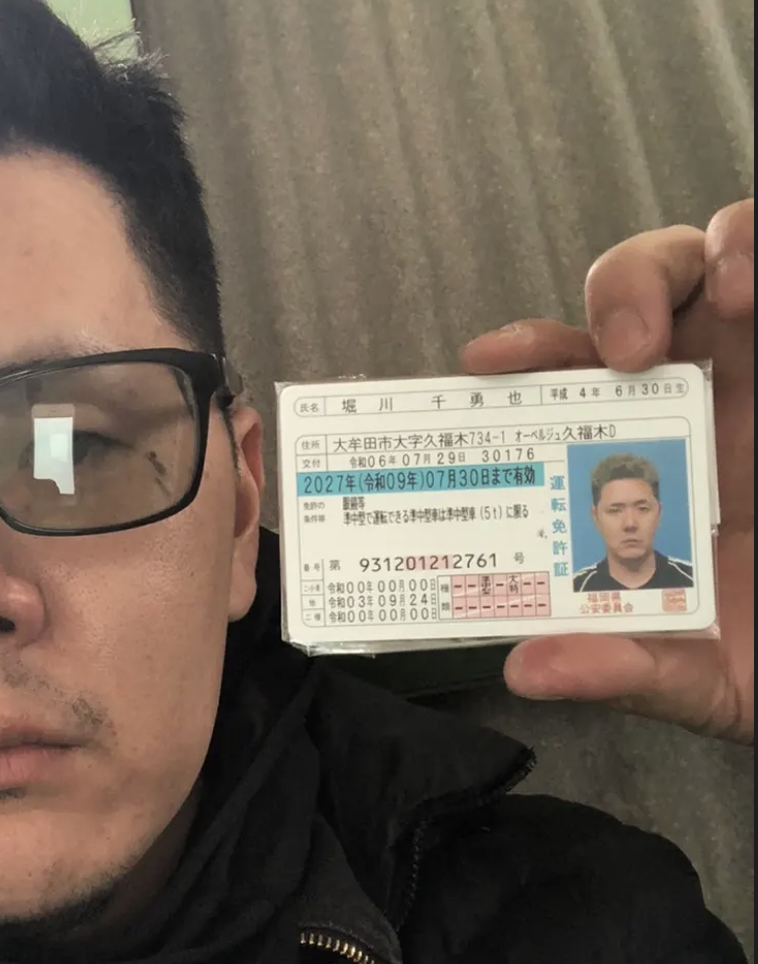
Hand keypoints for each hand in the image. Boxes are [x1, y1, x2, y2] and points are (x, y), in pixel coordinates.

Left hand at [462, 199, 753, 744]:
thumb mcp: (711, 674)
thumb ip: (627, 667)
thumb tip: (529, 668)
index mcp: (650, 459)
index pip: (571, 383)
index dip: (525, 357)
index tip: (486, 362)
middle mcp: (701, 398)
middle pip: (639, 299)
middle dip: (620, 293)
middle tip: (628, 347)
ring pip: (720, 258)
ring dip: (712, 254)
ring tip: (734, 291)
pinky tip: (756, 285)